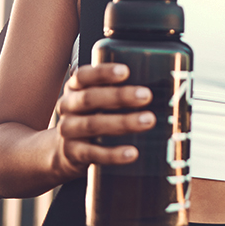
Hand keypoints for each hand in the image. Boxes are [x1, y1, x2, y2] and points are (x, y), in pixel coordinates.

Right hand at [52, 63, 155, 179]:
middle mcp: (68, 107)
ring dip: (123, 122)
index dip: (103, 72)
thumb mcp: (97, 100)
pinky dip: (114, 154)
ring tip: (148, 120)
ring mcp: (68, 130)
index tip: (126, 71)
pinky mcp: (73, 153)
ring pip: (93, 124)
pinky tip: (132, 152)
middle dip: (120, 96)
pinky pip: (93, 153)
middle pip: (90, 98)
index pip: (83, 76)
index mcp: (75, 88)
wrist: (63, 151)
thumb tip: (161, 85)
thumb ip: (118, 90)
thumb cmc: (91, 117)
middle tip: (147, 95)